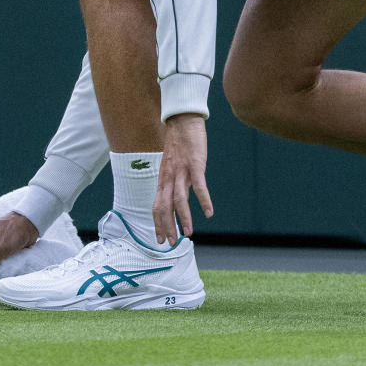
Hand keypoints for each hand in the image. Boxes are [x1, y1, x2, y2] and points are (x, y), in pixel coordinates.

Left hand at [154, 113, 212, 244]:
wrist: (182, 122)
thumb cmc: (178, 145)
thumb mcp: (171, 166)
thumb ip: (171, 181)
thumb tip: (174, 197)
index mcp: (163, 180)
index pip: (157, 206)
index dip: (158, 224)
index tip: (161, 239)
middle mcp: (169, 178)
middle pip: (164, 207)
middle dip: (167, 227)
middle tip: (172, 243)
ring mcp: (181, 172)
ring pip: (179, 200)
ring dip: (184, 218)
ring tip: (189, 234)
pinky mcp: (195, 165)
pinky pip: (198, 186)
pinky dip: (204, 200)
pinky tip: (209, 212)